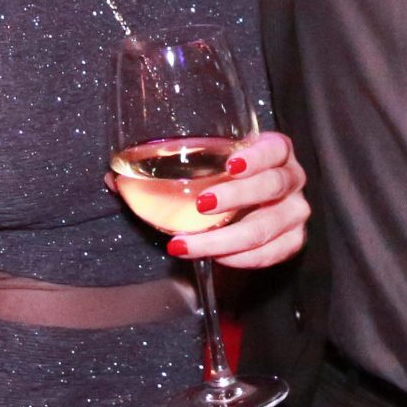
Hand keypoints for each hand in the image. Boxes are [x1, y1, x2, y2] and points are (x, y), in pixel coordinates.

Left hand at [146, 130, 309, 269]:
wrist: (246, 211)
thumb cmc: (221, 181)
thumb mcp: (200, 168)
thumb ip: (161, 170)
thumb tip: (111, 179)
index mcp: (274, 152)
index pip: (276, 148)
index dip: (257, 155)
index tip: (230, 163)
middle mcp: (292, 179)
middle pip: (273, 186)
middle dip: (236, 197)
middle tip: (201, 205)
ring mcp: (295, 212)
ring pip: (268, 226)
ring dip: (226, 238)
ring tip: (188, 243)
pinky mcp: (293, 241)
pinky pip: (272, 253)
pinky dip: (242, 259)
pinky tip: (215, 258)